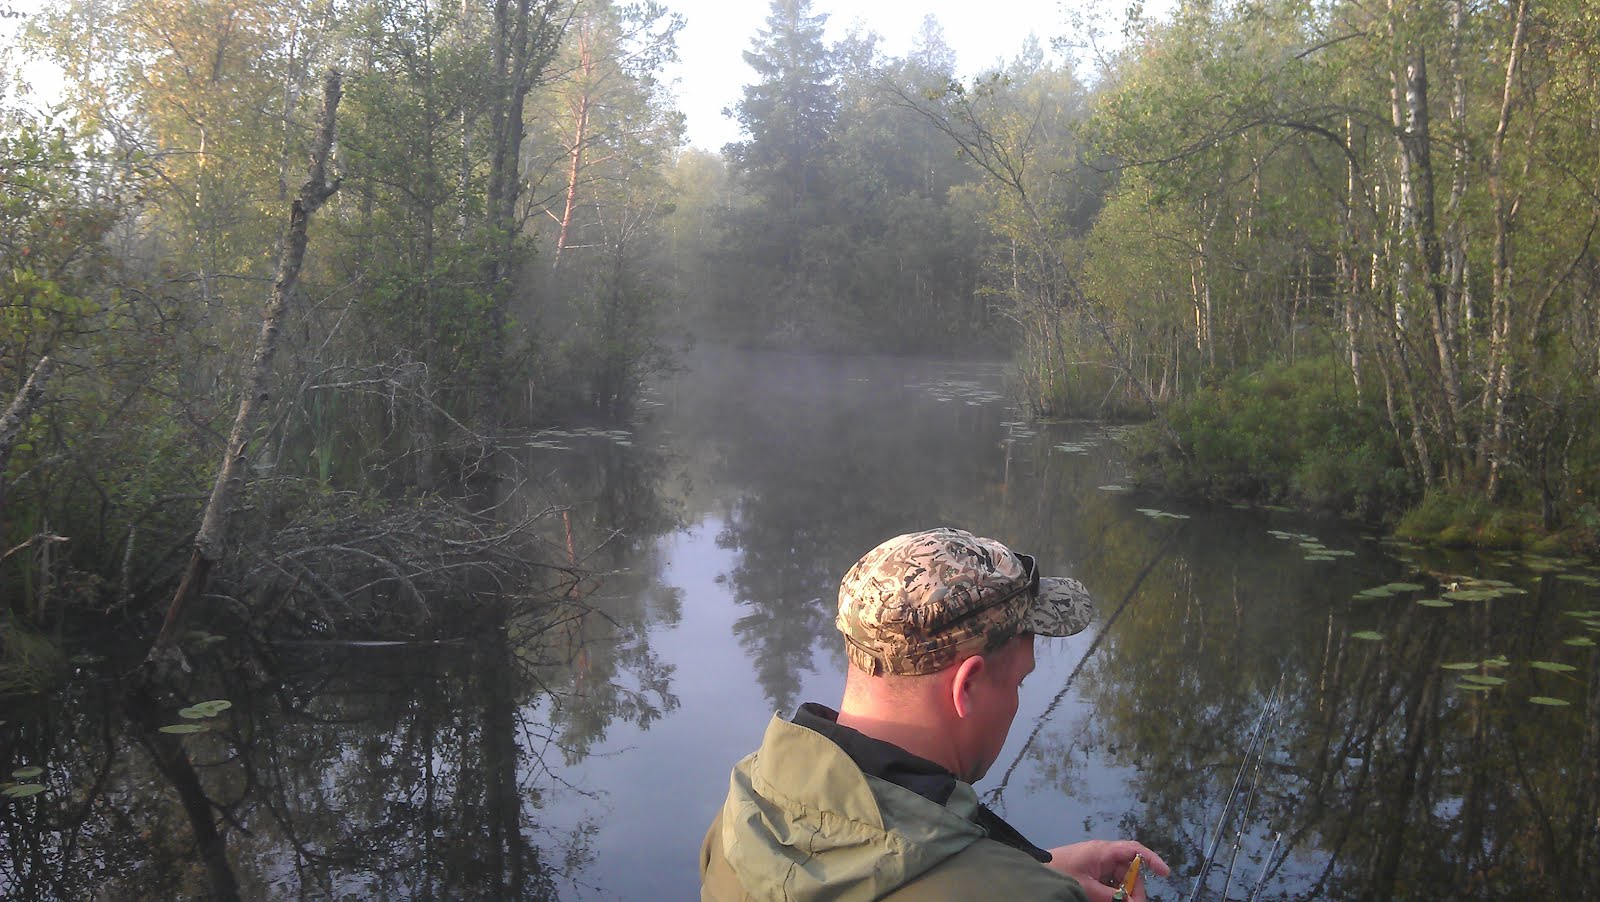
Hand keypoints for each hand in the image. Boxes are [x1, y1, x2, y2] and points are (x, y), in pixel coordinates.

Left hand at [1046, 840, 1169, 901]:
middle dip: (1135, 889)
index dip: (1152, 860)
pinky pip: (1108, 882)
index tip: (1165, 874)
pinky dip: (1113, 892)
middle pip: (1129, 870)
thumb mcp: (1088, 888)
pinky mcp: (1089, 871)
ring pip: (1119, 878)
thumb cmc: (1062, 872)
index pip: (1134, 850)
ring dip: (1123, 893)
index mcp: (1104, 851)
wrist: (1035, 872)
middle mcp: (1103, 854)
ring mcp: (1096, 863)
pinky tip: (1112, 900)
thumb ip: (1112, 897)